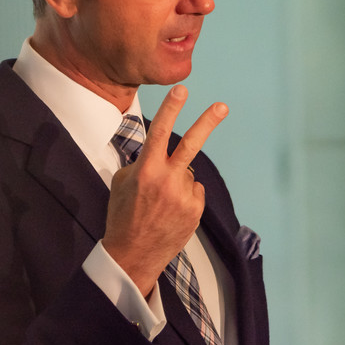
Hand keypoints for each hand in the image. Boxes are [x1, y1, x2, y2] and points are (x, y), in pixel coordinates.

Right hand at [103, 85, 227, 295]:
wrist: (132, 255)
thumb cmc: (122, 215)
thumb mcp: (121, 183)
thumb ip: (141, 164)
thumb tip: (158, 156)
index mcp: (146, 170)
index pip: (160, 132)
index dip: (171, 109)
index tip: (181, 90)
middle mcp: (168, 180)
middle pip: (192, 144)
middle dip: (207, 122)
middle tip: (223, 106)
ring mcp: (184, 196)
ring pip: (188, 173)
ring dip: (177, 180)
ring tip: (160, 203)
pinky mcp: (195, 210)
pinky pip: (194, 191)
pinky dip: (185, 196)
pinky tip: (170, 211)